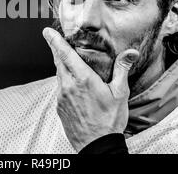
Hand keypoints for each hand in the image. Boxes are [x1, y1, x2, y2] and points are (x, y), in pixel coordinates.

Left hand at [42, 27, 138, 151]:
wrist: (97, 146)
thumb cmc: (109, 120)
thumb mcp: (120, 94)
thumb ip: (122, 70)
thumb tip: (130, 52)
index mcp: (83, 79)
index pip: (64, 54)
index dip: (54, 40)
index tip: (47, 31)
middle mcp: (68, 85)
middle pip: (58, 62)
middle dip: (57, 50)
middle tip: (56, 40)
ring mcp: (61, 97)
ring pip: (58, 75)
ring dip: (61, 66)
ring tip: (69, 61)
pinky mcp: (59, 106)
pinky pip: (60, 88)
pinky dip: (64, 81)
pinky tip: (73, 84)